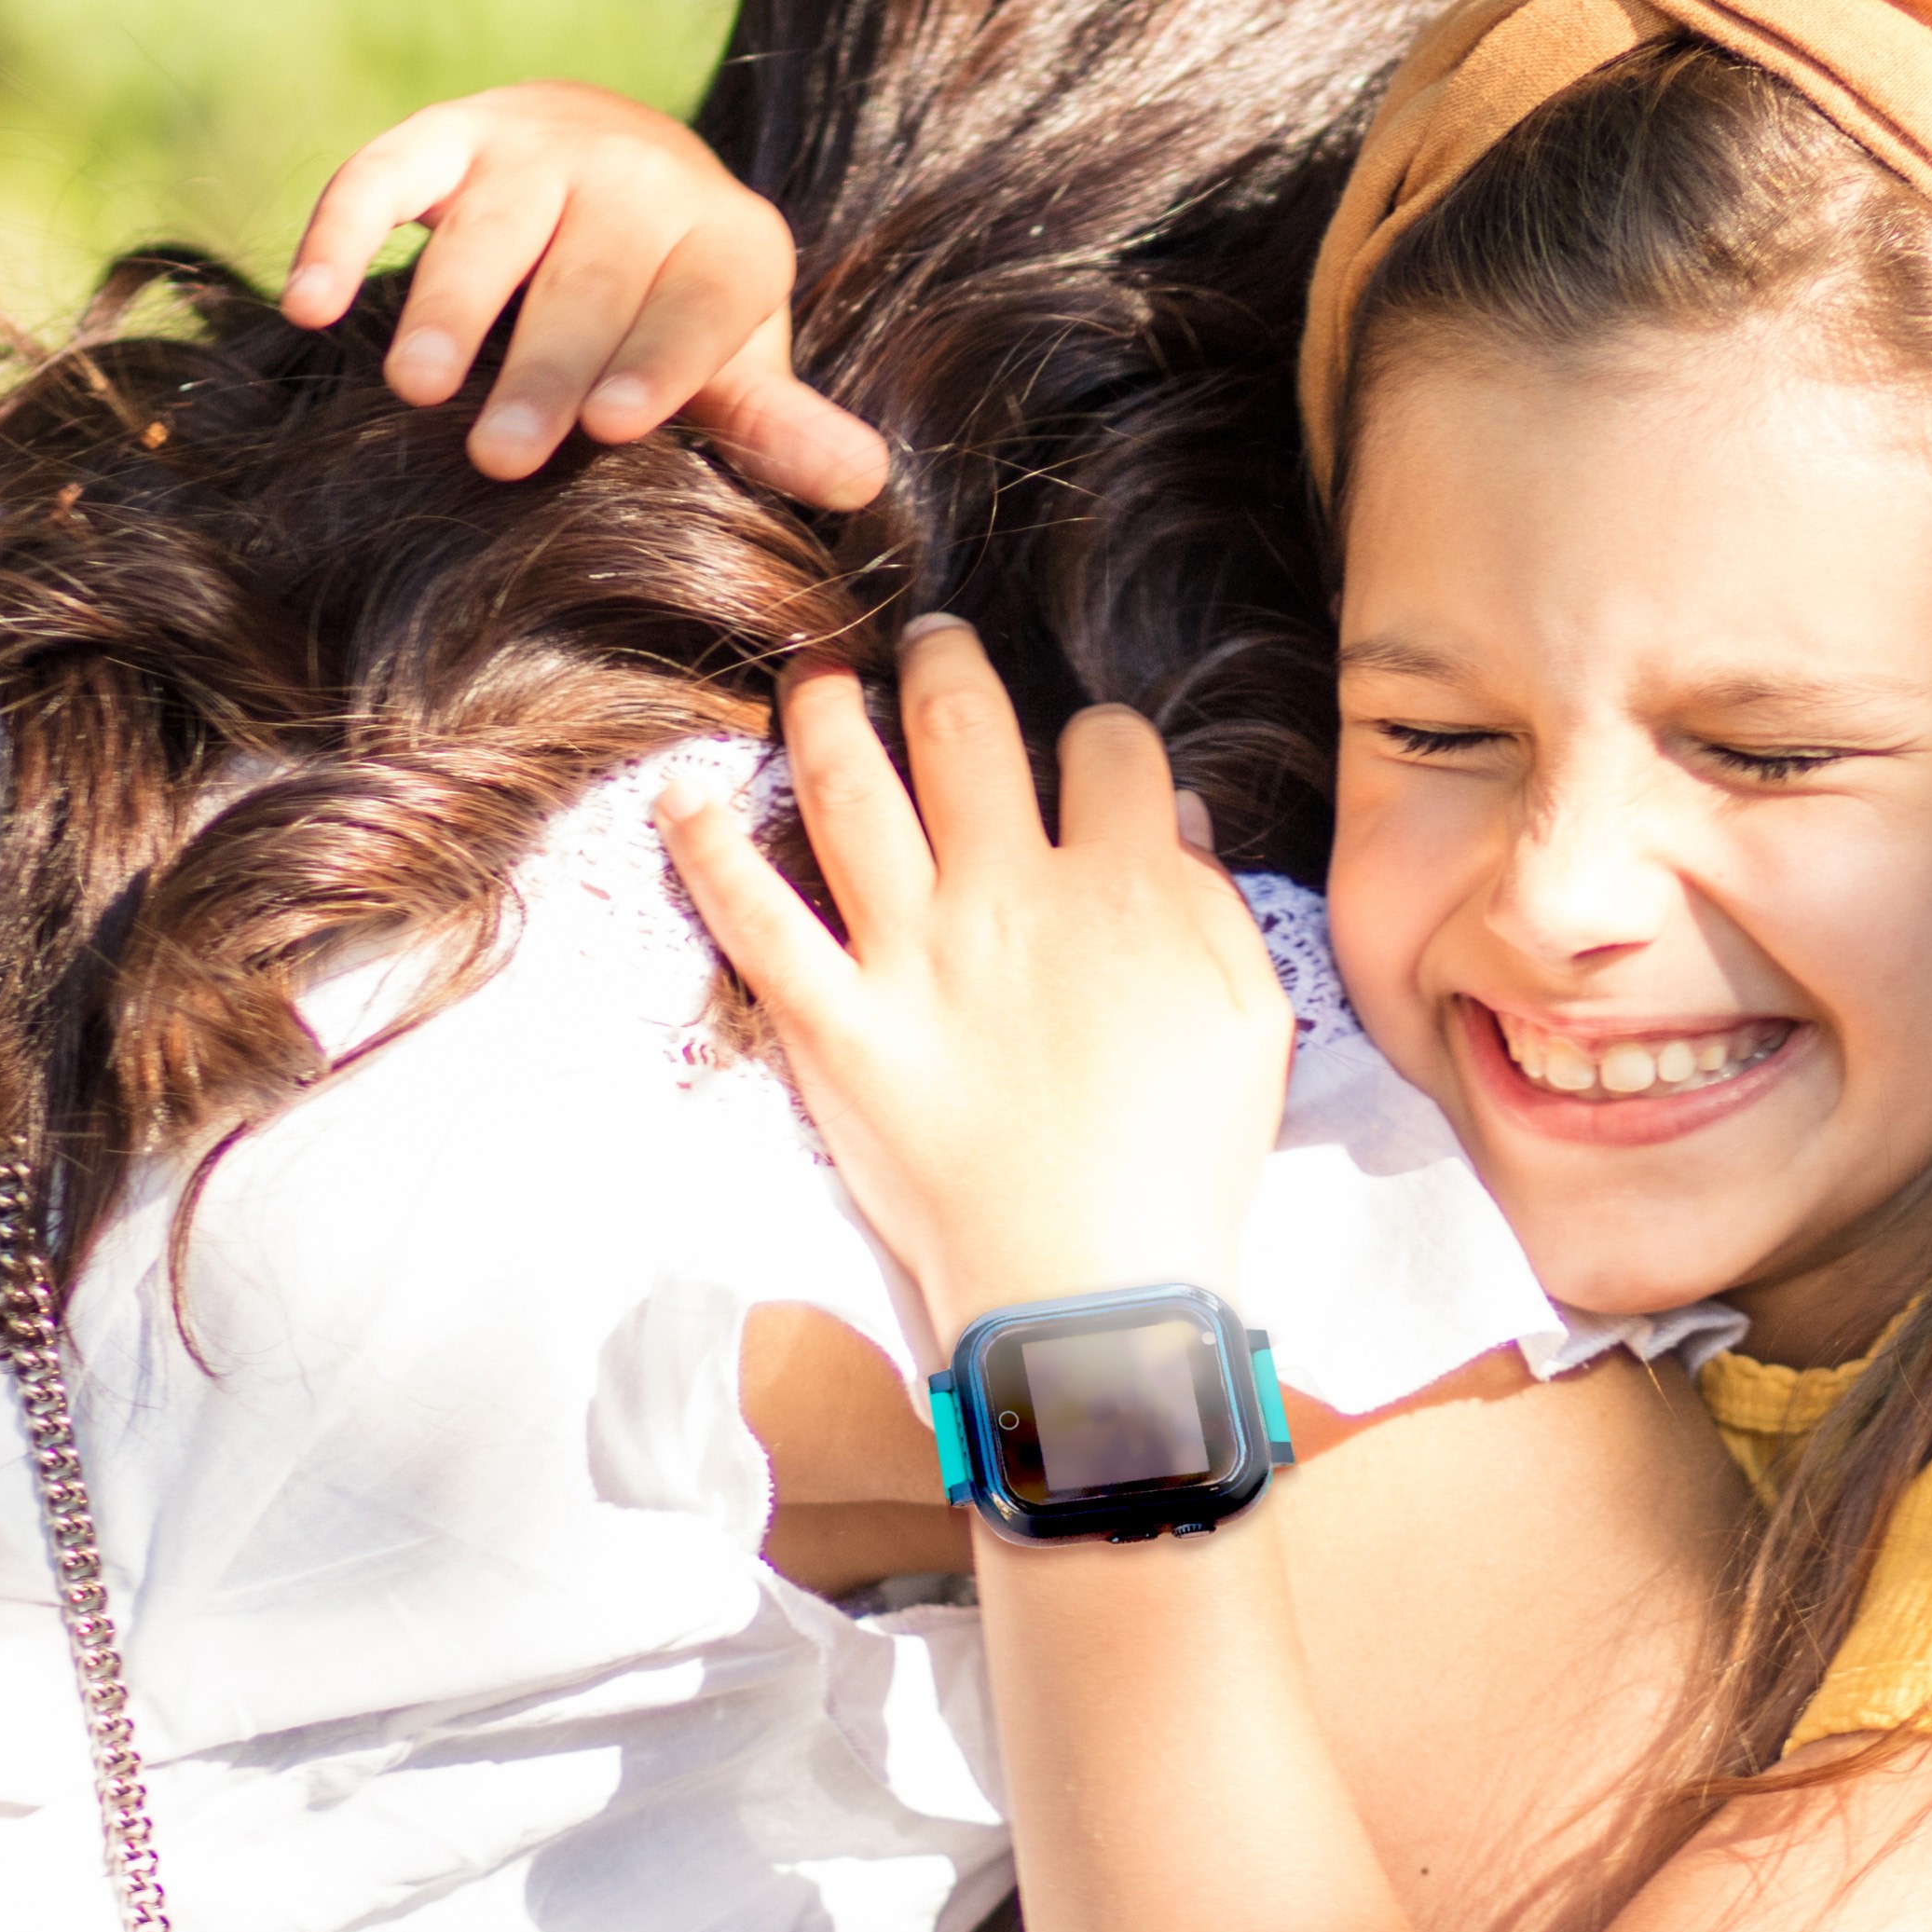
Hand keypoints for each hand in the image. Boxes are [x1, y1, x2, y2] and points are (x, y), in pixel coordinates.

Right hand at [279, 82, 894, 503]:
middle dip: (546, 366)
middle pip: (593, 277)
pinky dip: (340, 231)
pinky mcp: (445, 134)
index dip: (662, 359)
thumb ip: (775, 426)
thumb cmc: (675, 305)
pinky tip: (310, 305)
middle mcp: (639, 177)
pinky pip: (385, 173)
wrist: (619, 166)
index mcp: (728, 240)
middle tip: (503, 458)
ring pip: (493, 226)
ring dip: (451, 304)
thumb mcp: (731, 363)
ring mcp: (537, 148)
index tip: (617, 427)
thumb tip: (863, 482)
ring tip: (417, 388)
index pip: (702, 299)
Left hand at [671, 621, 1293, 1343]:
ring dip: (830, 715)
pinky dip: (709, 854)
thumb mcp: (1249, 1020)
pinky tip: (682, 796)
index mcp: (1125, 889)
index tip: (1088, 752)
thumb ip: (1211, 904)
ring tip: (817, 674)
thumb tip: (1173, 818)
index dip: (1101, 736)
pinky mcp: (836, 1027)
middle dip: (948, 668)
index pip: (1110, 752)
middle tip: (930, 640)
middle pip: (968, 735)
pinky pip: (757, 921)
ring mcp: (914, 960)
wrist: (1093, 1290)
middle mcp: (1010, 898)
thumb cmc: (1187, 1163)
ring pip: (855, 796)